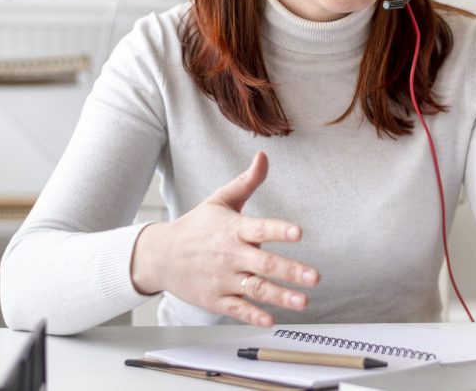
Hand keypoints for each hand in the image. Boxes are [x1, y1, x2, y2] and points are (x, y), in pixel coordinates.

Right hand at [130, 151, 319, 326]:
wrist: (160, 256)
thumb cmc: (197, 225)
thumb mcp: (220, 200)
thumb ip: (247, 181)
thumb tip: (263, 156)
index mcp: (234, 229)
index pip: (260, 228)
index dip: (279, 230)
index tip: (299, 233)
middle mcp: (230, 255)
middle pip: (263, 264)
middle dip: (291, 271)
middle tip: (315, 276)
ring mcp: (223, 279)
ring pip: (255, 289)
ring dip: (280, 296)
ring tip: (303, 301)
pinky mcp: (216, 299)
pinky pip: (237, 309)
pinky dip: (253, 316)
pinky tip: (270, 320)